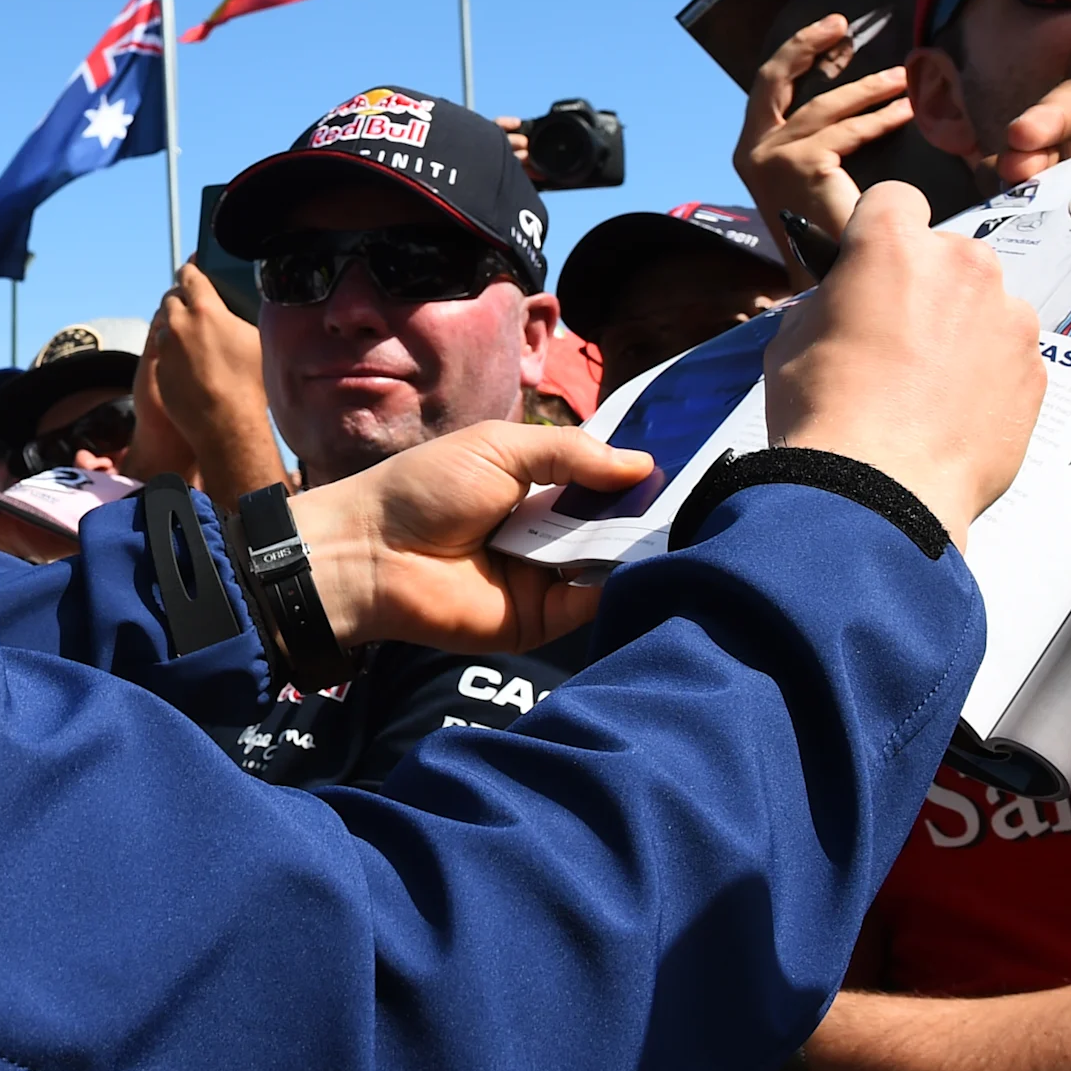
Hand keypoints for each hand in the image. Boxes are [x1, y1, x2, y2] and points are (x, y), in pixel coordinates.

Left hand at [143, 266, 284, 498]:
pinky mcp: (158, 369)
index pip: (189, 275)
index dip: (192, 270)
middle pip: (171, 297)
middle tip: (196, 306)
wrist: (225, 424)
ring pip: (165, 325)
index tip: (193, 268)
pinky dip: (172, 350)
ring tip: (194, 337)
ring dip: (175, 325)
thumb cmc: (248, 382)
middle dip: (182, 298)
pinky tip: (189, 362)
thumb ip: (238, 316)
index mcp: (204, 308)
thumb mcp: (255, 339)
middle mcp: (178, 323)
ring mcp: (165, 347)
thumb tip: (234, 309)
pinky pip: (162, 351)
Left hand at [290, 422, 654, 652]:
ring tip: (686, 526)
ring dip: (640, 548)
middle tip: (699, 500)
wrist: (371, 552)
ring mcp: (544, 579)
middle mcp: (544, 534)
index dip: (634, 477)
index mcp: (533, 488)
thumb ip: (571, 454)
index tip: (686, 467)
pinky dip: (618, 586)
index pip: (598, 484)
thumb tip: (642, 463)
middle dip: (647, 514)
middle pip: (610, 526)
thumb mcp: (500, 449)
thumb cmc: (426, 489)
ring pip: (608, 565)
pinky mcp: (539, 621)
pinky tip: (648, 563)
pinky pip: (590, 605)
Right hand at [738, 13, 917, 270]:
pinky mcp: (800, 163)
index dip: (797, 56)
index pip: (769, 91)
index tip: (831, 36)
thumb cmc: (826, 241)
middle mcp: (752, 150)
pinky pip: (849, 131)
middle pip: (773, 79)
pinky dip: (881, 118)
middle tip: (841, 25)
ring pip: (826, 105)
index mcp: (752, 154)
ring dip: (869, 87)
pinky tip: (906, 112)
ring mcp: (772, 156)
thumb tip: (855, 112)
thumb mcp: (812, 183)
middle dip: (804, 44)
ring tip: (904, 78)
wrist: (824, 283)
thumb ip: (821, 150)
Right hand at [762, 183, 1040, 542]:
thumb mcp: (791, 339)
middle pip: (947, 254)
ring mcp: (1008, 318)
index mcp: (894, 244)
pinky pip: (1008, 356)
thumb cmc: (826, 414)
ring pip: (984, 305)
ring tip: (925, 387)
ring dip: (961, 330)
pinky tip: (951, 414)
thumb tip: (841, 306)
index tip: (872, 262)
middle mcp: (962, 266)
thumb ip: (828, 303)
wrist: (877, 492)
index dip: (880, 230)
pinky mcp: (1035, 370)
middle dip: (925, 285)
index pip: (895, 198)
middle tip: (893, 338)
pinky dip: (986, 376)